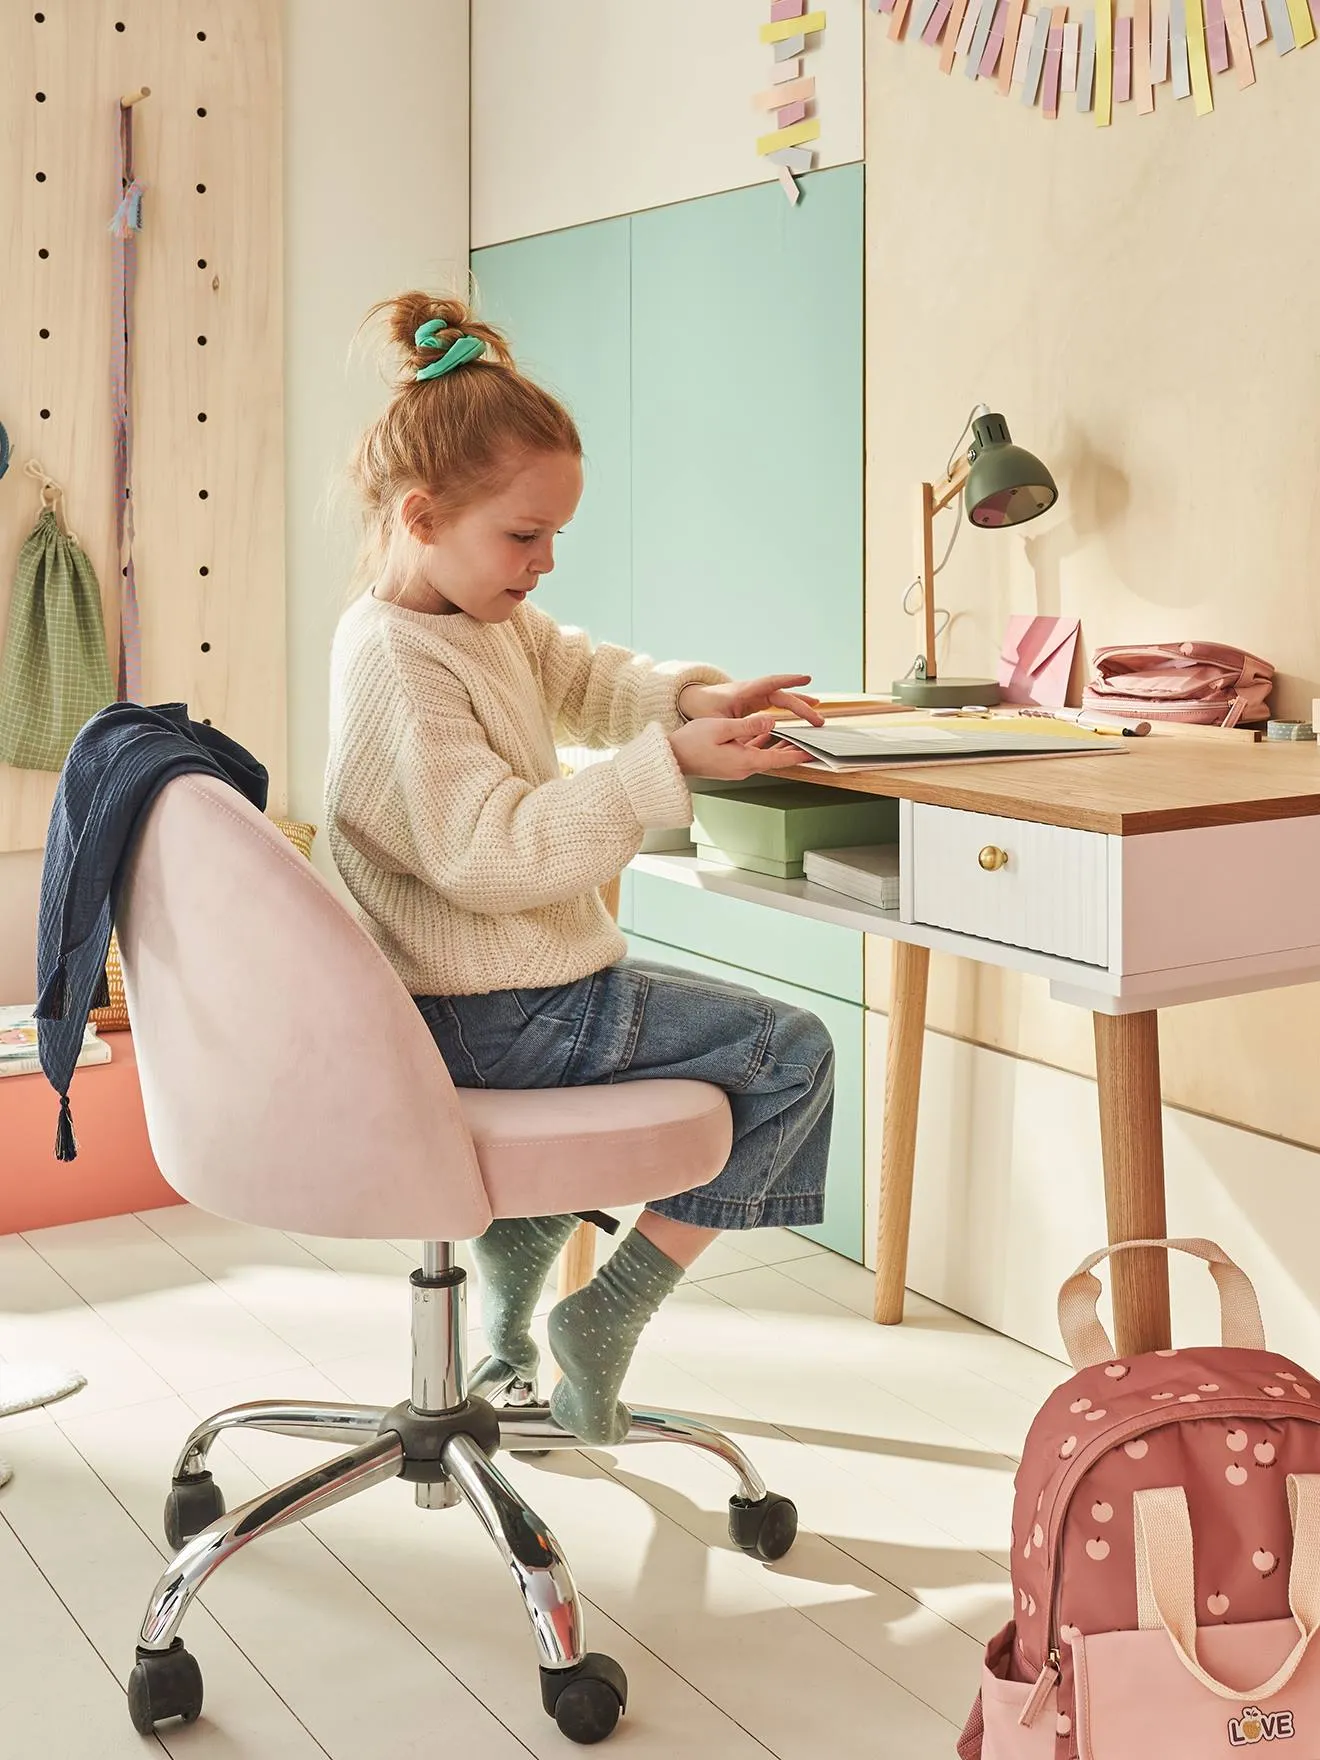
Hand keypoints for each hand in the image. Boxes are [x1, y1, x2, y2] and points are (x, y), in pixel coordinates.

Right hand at [669, 714, 806, 779]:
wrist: (670, 758)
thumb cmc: (691, 743)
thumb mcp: (721, 728)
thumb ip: (749, 725)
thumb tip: (772, 722)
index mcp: (744, 761)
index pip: (778, 759)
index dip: (798, 755)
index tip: (814, 752)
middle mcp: (744, 768)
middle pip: (775, 759)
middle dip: (793, 751)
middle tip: (811, 742)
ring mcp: (737, 768)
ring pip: (764, 756)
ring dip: (779, 747)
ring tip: (796, 738)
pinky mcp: (730, 764)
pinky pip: (752, 754)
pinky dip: (763, 745)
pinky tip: (768, 734)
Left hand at [678, 675, 824, 726]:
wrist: (693, 700)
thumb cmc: (702, 708)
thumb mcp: (716, 719)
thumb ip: (739, 724)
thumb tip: (766, 727)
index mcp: (743, 691)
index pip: (769, 683)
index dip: (788, 681)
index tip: (806, 679)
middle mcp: (752, 691)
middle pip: (781, 696)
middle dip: (801, 706)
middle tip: (818, 719)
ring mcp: (754, 696)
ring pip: (781, 698)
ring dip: (799, 704)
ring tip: (818, 709)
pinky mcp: (754, 702)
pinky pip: (776, 703)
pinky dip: (790, 707)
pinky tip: (802, 713)